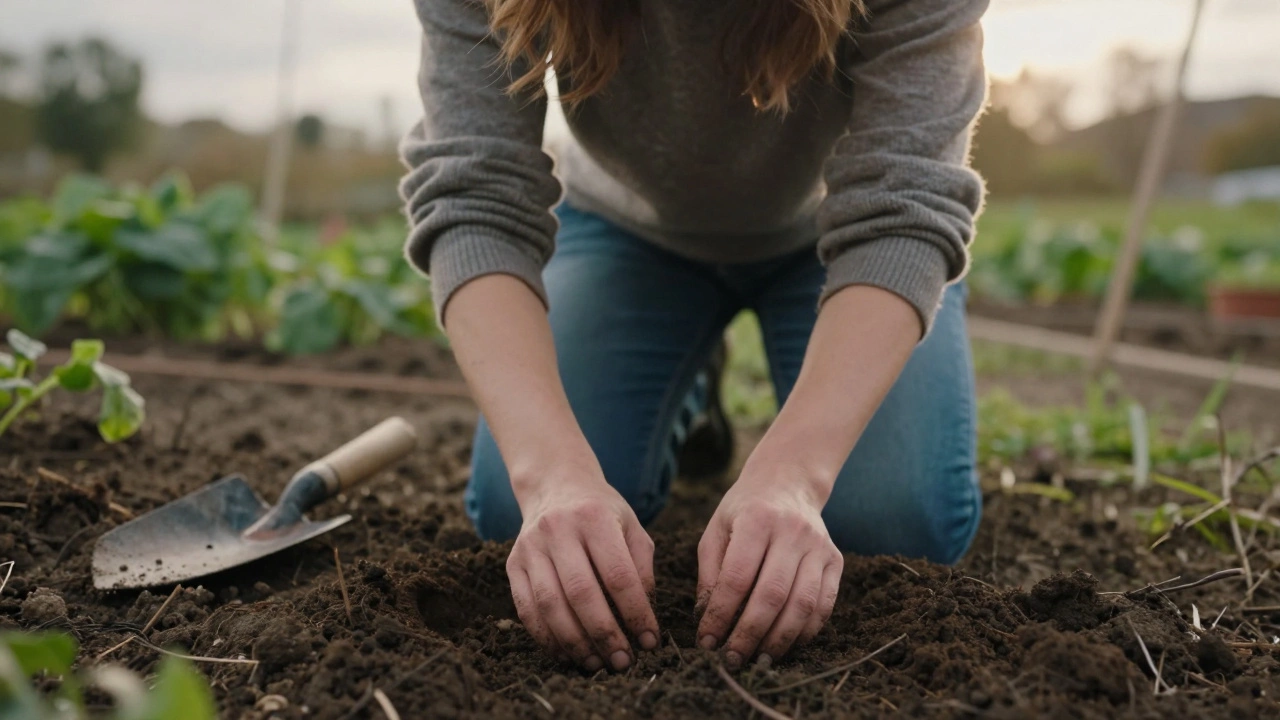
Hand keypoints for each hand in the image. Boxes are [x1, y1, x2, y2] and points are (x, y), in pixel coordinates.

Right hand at [507, 464, 659, 671]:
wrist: (555, 486)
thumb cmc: (602, 512)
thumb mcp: (631, 526)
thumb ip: (641, 568)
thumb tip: (644, 616)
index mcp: (594, 517)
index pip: (618, 575)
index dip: (636, 613)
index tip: (649, 640)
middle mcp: (558, 529)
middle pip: (581, 593)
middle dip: (605, 634)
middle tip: (623, 662)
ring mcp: (530, 547)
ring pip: (550, 605)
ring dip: (574, 642)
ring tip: (596, 664)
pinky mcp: (513, 563)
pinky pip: (526, 609)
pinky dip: (546, 638)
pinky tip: (566, 654)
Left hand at [695, 463, 841, 667]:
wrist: (788, 483)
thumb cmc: (744, 512)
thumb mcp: (717, 530)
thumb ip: (711, 573)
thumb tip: (707, 619)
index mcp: (757, 519)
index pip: (737, 577)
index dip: (720, 614)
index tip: (707, 641)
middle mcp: (793, 531)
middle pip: (772, 595)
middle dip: (749, 634)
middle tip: (731, 659)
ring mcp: (819, 546)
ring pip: (802, 604)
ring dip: (779, 640)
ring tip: (758, 660)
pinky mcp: (835, 560)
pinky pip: (824, 605)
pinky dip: (806, 632)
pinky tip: (786, 645)